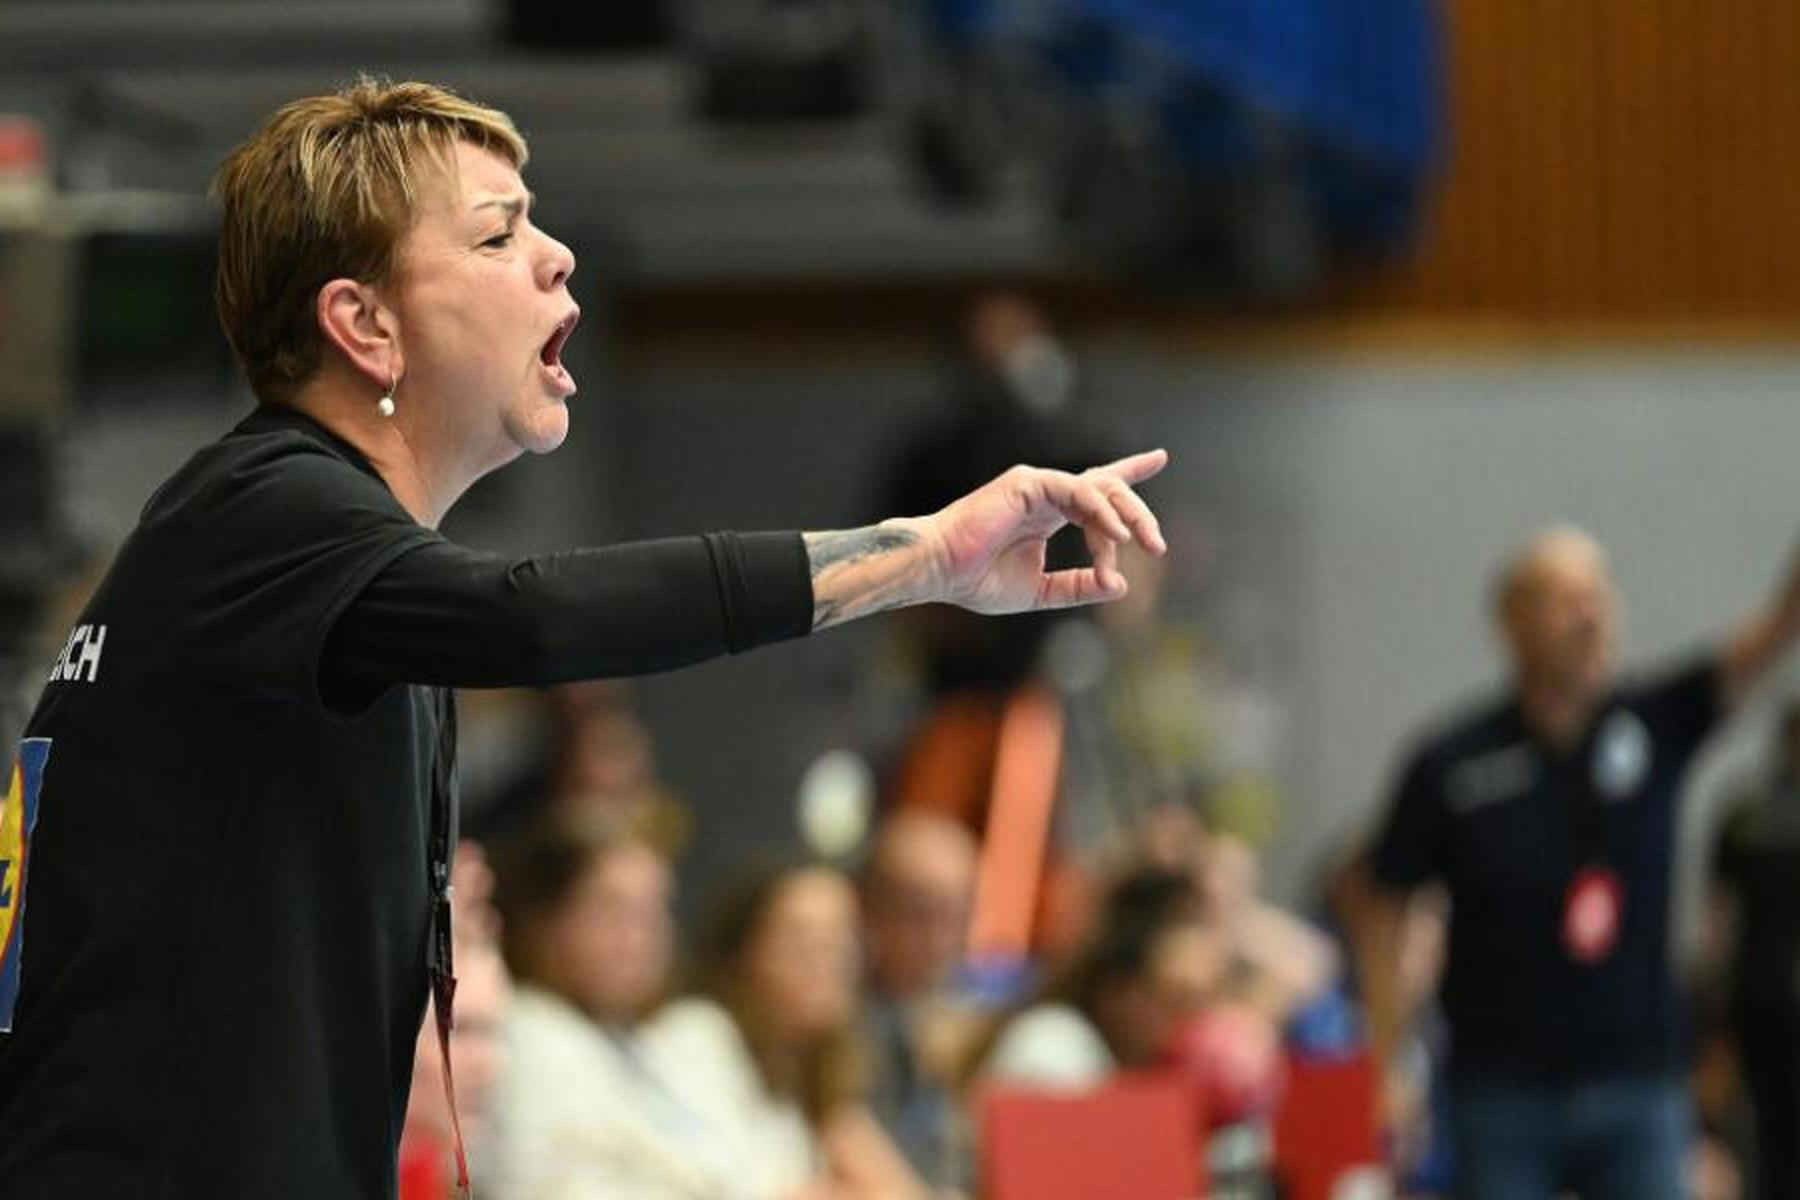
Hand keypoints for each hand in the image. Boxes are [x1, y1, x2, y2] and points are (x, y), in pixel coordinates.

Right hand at [928, 449, 1168, 613]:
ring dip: (1126, 517)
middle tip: (1158, 547)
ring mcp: (1038, 485)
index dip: (1129, 472)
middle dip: (1139, 514)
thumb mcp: (1039, 591)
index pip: (1096, 489)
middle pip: (1108, 490)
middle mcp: (1047, 495)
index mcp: (1048, 514)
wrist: (939, 572)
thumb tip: (1119, 585)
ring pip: (1099, 488)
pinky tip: (1116, 536)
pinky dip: (1100, 513)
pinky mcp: (1028, 482)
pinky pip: (1078, 491)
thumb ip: (1077, 587)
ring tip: (1143, 545)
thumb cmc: (976, 580)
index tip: (1160, 457)